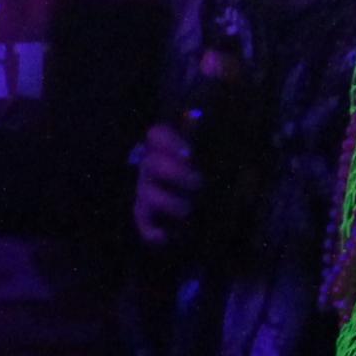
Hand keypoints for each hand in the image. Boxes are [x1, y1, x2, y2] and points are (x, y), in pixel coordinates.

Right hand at [132, 124, 201, 247]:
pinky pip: (142, 222)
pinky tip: (164, 237)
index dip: (169, 141)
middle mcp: (152, 167)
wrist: (207, 218)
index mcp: (169, 148)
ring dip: (170, 202)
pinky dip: (150, 232)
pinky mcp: (146, 216)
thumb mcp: (213, 159)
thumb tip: (197, 118)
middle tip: (198, 183)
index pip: (158, 135)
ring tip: (188, 210)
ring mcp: (146, 192)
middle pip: (152, 163)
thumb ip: (204, 141)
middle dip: (175, 173)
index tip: (189, 154)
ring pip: (148, 193)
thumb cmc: (211, 181)